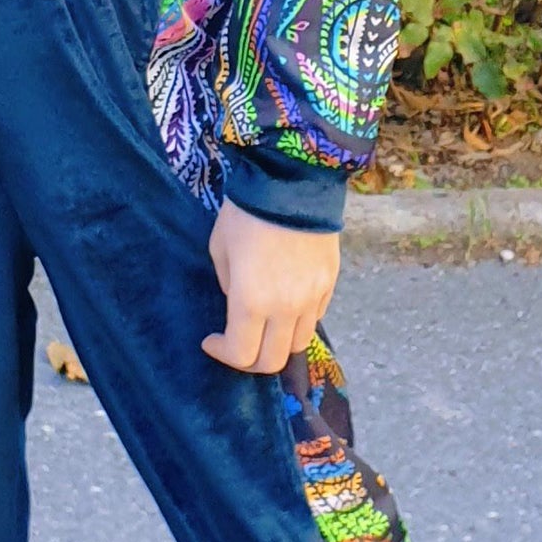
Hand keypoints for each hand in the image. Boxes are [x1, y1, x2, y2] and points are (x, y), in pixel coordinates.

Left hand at [202, 198, 339, 374]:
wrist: (293, 180)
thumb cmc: (246, 213)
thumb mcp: (220, 249)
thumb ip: (229, 286)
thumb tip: (239, 302)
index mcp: (252, 302)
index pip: (242, 355)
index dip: (222, 354)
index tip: (211, 340)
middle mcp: (286, 308)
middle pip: (273, 361)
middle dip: (250, 360)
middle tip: (237, 342)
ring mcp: (313, 297)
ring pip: (298, 343)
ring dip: (277, 342)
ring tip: (264, 324)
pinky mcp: (330, 283)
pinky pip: (315, 317)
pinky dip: (298, 320)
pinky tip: (285, 301)